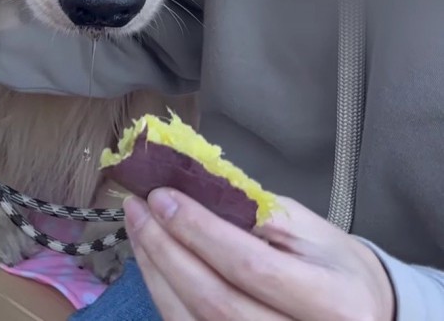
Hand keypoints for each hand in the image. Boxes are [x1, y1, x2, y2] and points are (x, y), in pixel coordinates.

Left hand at [126, 188, 394, 320]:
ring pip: (192, 319)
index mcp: (333, 304)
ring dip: (155, 270)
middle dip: (166, 249)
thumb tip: (189, 191)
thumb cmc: (335, 268)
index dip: (199, 231)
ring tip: (138, 227)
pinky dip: (162, 293)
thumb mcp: (310, 230)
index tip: (163, 197)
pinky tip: (152, 260)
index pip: (250, 267)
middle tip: (139, 208)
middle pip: (215, 299)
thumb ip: (254, 212)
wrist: (362, 315)